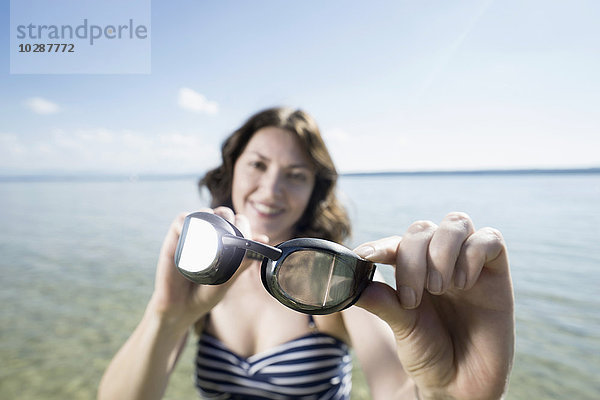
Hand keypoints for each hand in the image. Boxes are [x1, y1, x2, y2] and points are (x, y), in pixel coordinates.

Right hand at [150, 207, 263, 326]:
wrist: (181, 307)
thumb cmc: (206, 292)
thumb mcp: (228, 278)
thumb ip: (244, 260)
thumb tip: (264, 240)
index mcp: (227, 242)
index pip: (238, 222)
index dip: (243, 224)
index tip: (246, 236)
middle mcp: (211, 235)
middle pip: (223, 213)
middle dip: (229, 218)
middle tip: (229, 235)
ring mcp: (194, 234)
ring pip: (204, 212)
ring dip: (211, 216)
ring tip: (213, 235)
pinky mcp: (176, 236)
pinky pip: (182, 219)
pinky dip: (188, 220)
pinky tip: (193, 233)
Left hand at [354, 212, 513, 399]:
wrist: (462, 384)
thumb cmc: (429, 353)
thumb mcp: (402, 328)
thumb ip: (383, 303)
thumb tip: (353, 283)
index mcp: (411, 269)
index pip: (395, 243)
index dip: (379, 246)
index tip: (363, 258)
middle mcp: (439, 261)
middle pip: (422, 230)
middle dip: (412, 259)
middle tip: (411, 299)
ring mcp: (468, 264)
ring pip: (456, 222)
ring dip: (441, 252)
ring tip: (439, 288)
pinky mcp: (497, 273)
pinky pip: (489, 239)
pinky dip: (472, 254)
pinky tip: (463, 283)